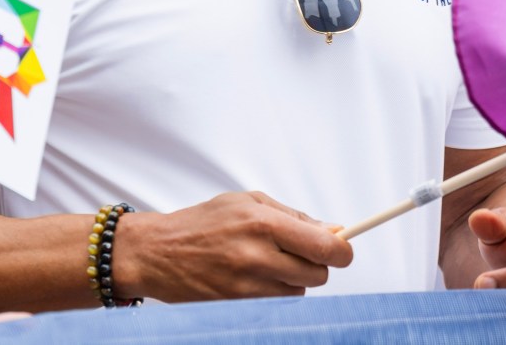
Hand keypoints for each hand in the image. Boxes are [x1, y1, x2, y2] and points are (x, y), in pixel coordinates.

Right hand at [114, 190, 352, 302]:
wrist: (160, 252)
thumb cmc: (205, 221)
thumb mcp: (247, 202)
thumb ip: (291, 215)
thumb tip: (330, 230)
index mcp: (263, 222)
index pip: (322, 246)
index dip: (342, 250)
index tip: (345, 248)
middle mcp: (258, 255)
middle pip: (318, 273)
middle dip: (318, 263)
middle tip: (301, 251)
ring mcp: (248, 284)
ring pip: (300, 289)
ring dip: (295, 277)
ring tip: (270, 260)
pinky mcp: (240, 304)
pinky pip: (278, 301)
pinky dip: (277, 290)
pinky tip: (257, 275)